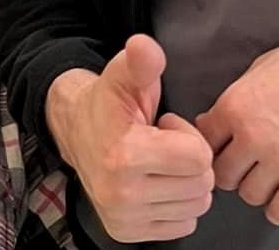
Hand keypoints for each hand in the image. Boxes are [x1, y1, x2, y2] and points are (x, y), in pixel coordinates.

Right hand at [46, 34, 214, 242]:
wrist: (76, 132)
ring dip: (185, 183)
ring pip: (196, 207)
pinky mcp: (126, 234)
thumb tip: (144, 46)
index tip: (165, 126)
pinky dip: (177, 204)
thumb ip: (141, 62)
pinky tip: (155, 183)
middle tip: (162, 144)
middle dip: (191, 160)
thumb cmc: (109, 104)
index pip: (199, 158)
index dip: (188, 136)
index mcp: (124, 156)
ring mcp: (124, 219)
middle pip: (202, 185)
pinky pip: (184, 225)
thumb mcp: (124, 75)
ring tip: (158, 163)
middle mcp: (122, 195)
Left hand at [196, 26, 278, 226]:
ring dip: (260, 188)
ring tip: (276, 175)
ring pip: (250, 196)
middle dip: (235, 170)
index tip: (226, 147)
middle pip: (223, 176)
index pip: (204, 142)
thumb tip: (216, 120)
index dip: (215, 145)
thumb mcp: (264, 66)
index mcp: (236, 105)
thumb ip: (238, 98)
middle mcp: (252, 136)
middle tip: (251, 164)